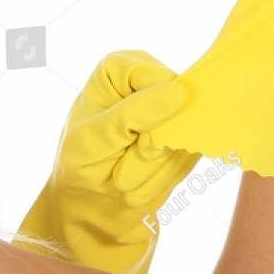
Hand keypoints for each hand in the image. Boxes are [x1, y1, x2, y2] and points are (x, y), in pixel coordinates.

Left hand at [15, 51, 200, 273]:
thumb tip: (179, 93)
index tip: (125, 136)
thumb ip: (130, 115)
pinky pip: (191, 158)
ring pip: (187, 137)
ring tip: (125, 178)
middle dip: (151, 149)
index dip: (149, 111)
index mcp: (121, 69)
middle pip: (179, 108)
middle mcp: (153, 83)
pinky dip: (164, 179)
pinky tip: (141, 184)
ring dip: (155, 169)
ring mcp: (174, 112)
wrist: (91, 204)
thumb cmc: (81, 164)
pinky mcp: (188, 139)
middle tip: (119, 170)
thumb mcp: (92, 141)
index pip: (158, 78)